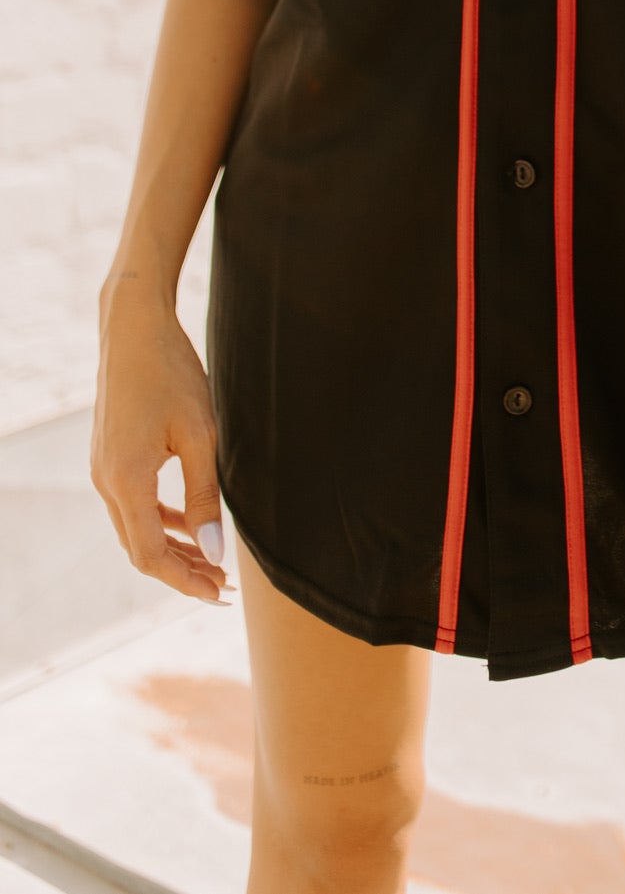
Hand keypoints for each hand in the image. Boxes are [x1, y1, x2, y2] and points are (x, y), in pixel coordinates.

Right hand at [91, 293, 233, 605]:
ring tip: (211, 563)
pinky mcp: (110, 457)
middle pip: (140, 549)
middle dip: (181, 571)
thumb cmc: (172, 374)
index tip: (219, 593)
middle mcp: (106, 481)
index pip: (150, 556)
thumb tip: (213, 552)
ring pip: (136, 528)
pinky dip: (161, 520)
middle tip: (222, 587)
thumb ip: (205, 496)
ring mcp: (103, 469)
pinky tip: (191, 523)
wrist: (134, 328)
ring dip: (172, 547)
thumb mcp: (200, 435)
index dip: (184, 580)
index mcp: (125, 481)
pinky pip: (133, 504)